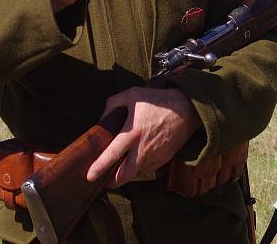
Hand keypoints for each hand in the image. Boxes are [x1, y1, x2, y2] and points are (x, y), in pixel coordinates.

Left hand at [86, 87, 201, 187]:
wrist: (187, 109)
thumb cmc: (159, 101)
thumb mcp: (133, 94)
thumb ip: (114, 103)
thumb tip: (103, 118)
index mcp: (133, 133)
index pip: (112, 155)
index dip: (99, 167)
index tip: (89, 176)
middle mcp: (143, 148)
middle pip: (124, 175)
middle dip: (112, 182)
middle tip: (104, 181)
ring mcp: (154, 155)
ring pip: (136, 174)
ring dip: (126, 175)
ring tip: (119, 171)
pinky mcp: (164, 158)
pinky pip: (148, 169)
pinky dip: (139, 168)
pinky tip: (136, 161)